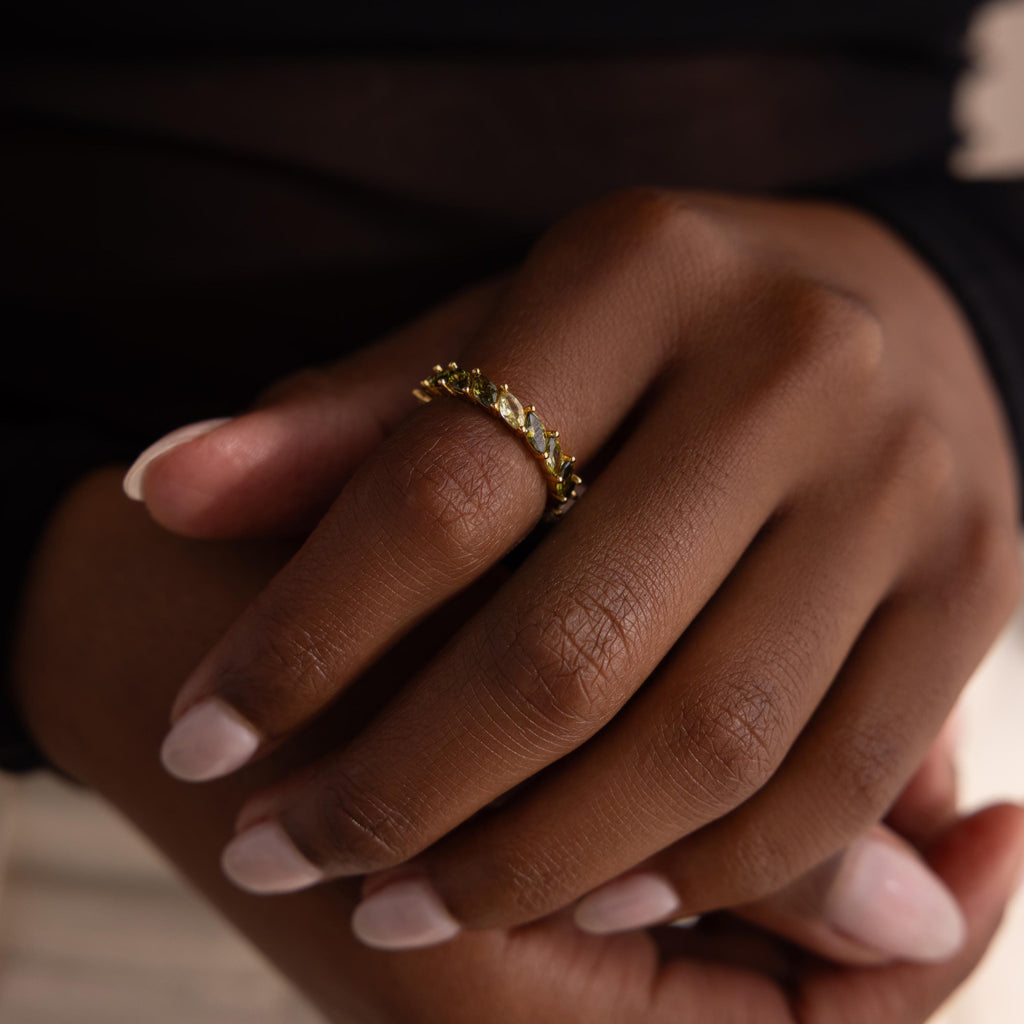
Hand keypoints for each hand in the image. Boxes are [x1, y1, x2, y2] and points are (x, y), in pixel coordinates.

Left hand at [134, 189, 1020, 955]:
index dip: (304, 636)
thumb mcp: (500, 331)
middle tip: (288, 853)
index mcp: (644, 268)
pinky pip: (835, 772)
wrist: (881, 309)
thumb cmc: (654, 330)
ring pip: (707, 735)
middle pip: (572, 642)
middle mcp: (791, 365)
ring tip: (414, 901)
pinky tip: (598, 896)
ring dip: (539, 857)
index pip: (443, 486)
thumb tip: (169, 489)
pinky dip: (710, 864)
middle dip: (405, 786)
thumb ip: (349, 423)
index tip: (205, 742)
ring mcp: (902, 484)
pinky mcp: (975, 586)